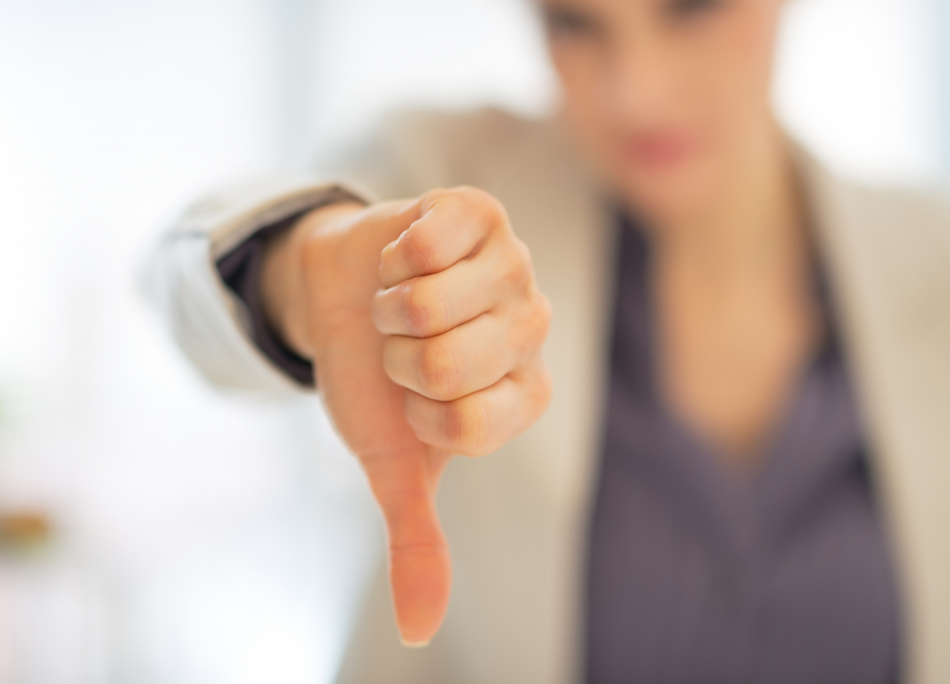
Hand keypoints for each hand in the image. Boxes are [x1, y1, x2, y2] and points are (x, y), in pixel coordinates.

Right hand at [261, 187, 551, 644]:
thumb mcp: (393, 459)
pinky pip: (430, 242)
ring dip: (391, 307)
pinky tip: (406, 257)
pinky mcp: (481, 213)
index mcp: (522, 397)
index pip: (465, 425)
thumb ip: (416, 538)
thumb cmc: (374, 376)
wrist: (345, 294)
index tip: (413, 396)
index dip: (412, 410)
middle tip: (404, 344)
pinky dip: (393, 256)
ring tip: (403, 300)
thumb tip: (417, 632)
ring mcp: (513, 266)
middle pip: (449, 363)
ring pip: (435, 304)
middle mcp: (532, 331)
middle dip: (396, 358)